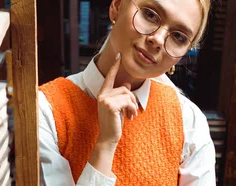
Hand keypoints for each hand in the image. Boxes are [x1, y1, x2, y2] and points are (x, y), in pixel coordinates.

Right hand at [88, 52, 137, 177]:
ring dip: (133, 106)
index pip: (110, 77)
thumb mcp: (118, 107)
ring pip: (128, 94)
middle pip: (125, 88)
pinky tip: (130, 117)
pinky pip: (128, 101)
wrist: (108, 137)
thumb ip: (121, 95)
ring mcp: (105, 99)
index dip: (115, 66)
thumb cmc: (114, 122)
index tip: (119, 55)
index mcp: (103, 93)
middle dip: (132, 99)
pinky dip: (132, 109)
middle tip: (132, 111)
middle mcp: (102, 95)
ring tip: (131, 115)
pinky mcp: (111, 105)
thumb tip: (127, 84)